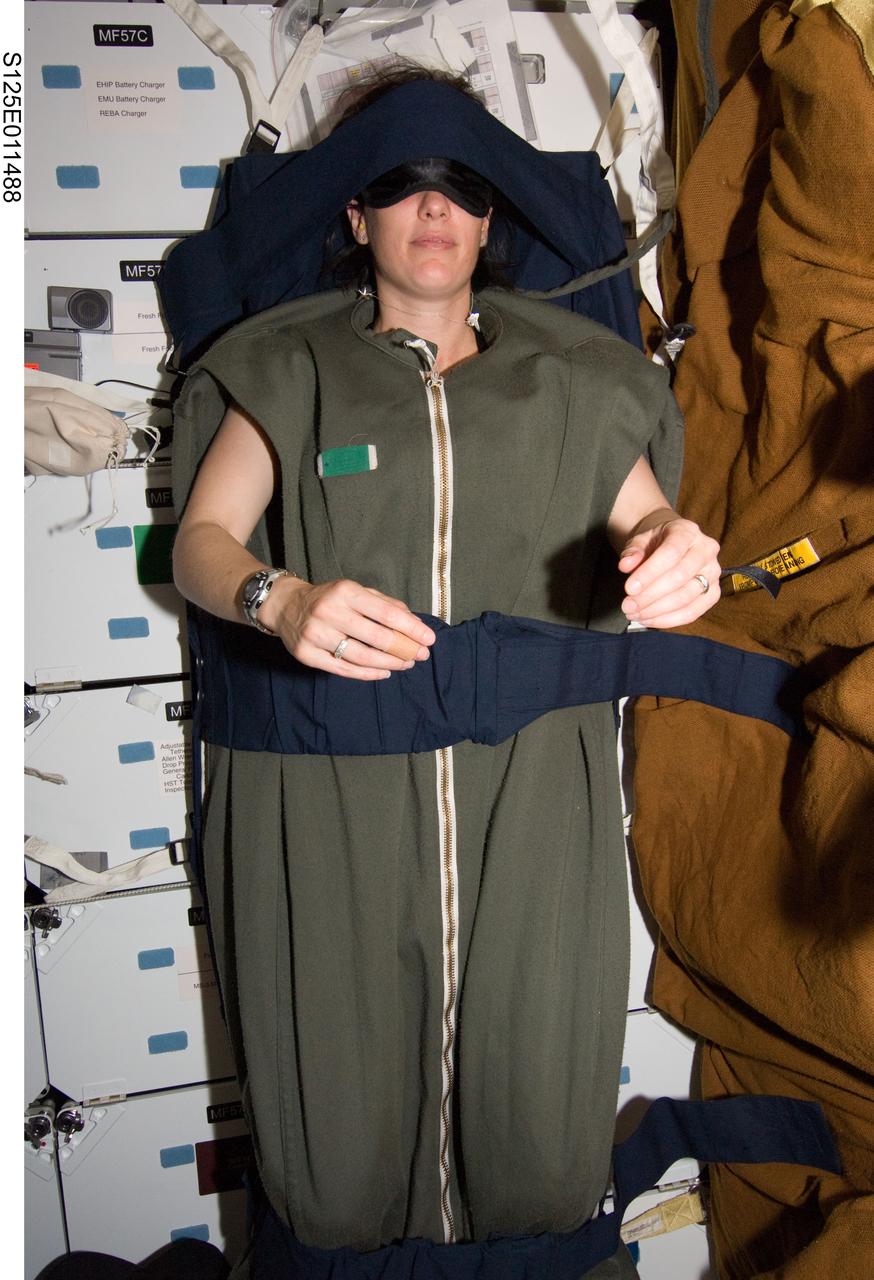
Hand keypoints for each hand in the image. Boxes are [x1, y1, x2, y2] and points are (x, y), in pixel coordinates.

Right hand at [262, 576, 435, 680]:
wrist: (286, 605)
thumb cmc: (329, 598)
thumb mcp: (355, 591)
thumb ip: (384, 604)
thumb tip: (414, 623)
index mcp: (346, 592)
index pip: (387, 613)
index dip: (412, 628)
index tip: (429, 639)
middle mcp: (329, 612)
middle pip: (377, 638)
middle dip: (404, 649)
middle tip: (420, 655)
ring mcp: (316, 635)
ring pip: (362, 657)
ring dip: (389, 664)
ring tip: (405, 664)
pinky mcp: (306, 654)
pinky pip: (344, 669)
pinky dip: (368, 674)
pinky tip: (384, 673)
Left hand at [618, 516, 720, 627]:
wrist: (671, 546)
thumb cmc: (655, 544)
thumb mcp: (641, 541)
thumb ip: (633, 551)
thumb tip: (625, 565)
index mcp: (688, 532)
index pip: (671, 552)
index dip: (649, 573)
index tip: (629, 589)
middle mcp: (706, 550)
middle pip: (680, 577)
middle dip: (650, 595)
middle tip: (628, 606)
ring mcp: (713, 573)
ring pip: (686, 597)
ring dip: (656, 610)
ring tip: (634, 613)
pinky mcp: (713, 594)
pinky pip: (692, 612)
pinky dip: (668, 620)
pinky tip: (648, 619)